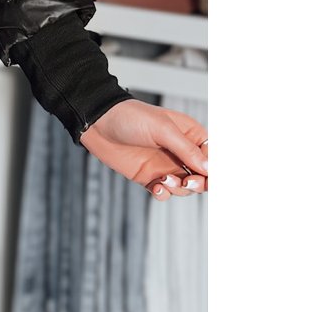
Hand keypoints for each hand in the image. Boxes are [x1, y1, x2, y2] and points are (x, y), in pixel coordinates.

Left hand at [80, 99, 208, 201]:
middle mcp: (180, 151)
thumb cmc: (130, 117)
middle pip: (203, 176)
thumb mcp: (162, 129)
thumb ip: (187, 149)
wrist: (97, 123)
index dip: (214, 170)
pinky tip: (156, 188)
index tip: (207, 177)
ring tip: (164, 181)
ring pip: (185, 188)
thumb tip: (210, 169)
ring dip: (178, 189)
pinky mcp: (149, 176)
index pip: (213, 157)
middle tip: (187, 182)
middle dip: (199, 183)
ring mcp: (165, 165)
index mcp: (190, 134)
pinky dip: (163, 194)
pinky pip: (165, 192)